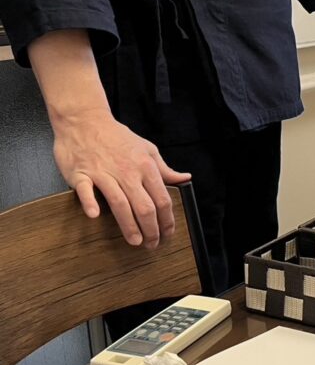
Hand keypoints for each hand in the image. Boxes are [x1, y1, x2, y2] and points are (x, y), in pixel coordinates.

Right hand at [52, 110, 190, 247]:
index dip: (167, 220)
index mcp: (145, 167)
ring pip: (120, 203)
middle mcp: (127, 172)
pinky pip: (85, 190)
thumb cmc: (116, 136)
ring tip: (135, 241)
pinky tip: (95, 215)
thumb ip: (164, 168)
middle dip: (151, 230)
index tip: (168, 234)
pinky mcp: (80, 174)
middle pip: (144, 206)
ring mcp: (103, 173)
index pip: (162, 199)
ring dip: (129, 226)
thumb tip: (184, 178)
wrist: (85, 120)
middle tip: (152, 244)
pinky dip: (90, 203)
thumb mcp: (147, 149)